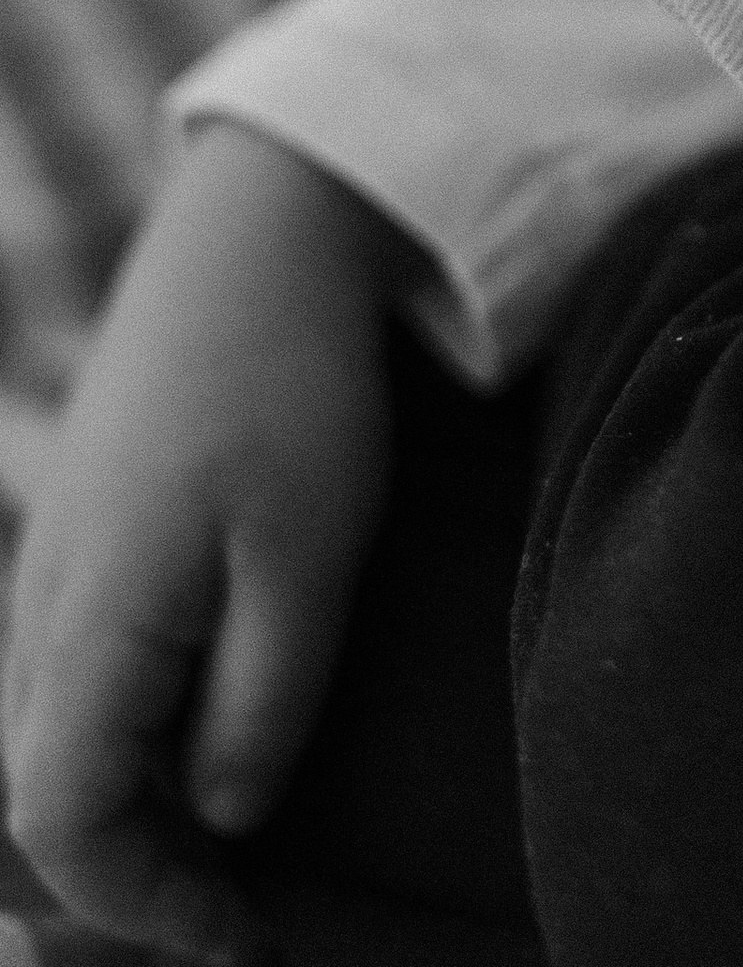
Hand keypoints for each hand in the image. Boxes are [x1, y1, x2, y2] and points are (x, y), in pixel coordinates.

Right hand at [1, 124, 406, 963]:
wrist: (256, 237)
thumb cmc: (294, 391)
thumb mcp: (311, 558)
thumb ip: (261, 705)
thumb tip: (219, 822)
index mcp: (87, 624)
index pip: (65, 828)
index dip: (145, 907)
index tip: (242, 935)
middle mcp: (41, 604)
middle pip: (43, 800)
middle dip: (131, 877)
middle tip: (242, 912)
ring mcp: (52, 562)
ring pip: (52, 739)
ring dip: (129, 808)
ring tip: (234, 844)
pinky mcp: (85, 530)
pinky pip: (75, 674)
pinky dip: (126, 734)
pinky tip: (208, 733)